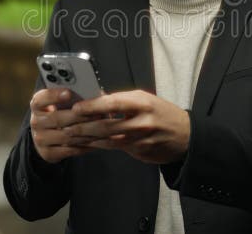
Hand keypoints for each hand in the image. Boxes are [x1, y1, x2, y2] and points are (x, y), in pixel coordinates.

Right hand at [29, 88, 101, 162]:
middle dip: (79, 116)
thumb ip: (74, 97)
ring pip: (66, 135)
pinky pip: (70, 149)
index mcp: (37, 105)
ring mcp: (40, 139)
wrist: (48, 137)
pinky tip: (97, 140)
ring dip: (85, 132)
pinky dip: (85, 145)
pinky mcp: (48, 153)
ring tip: (101, 127)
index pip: (41, 99)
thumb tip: (93, 93)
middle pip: (57, 118)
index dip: (54, 96)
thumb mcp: (62, 103)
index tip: (69, 93)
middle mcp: (35, 122)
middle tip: (97, 113)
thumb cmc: (61, 113)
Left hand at [65, 90, 190, 164]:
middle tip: (66, 126)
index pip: (112, 104)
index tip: (76, 108)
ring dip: (87, 139)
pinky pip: (116, 149)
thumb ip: (122, 100)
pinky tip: (88, 143)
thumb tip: (96, 98)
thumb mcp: (145, 99)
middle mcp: (141, 122)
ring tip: (71, 136)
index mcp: (142, 103)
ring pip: (108, 140)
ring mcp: (141, 140)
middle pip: (106, 126)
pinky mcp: (140, 153)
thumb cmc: (161, 112)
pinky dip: (100, 145)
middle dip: (83, 127)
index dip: (92, 106)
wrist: (185, 135)